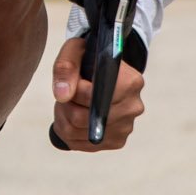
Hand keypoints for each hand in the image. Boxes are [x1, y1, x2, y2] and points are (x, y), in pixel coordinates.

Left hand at [49, 34, 144, 151]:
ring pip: (76, 132)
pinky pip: (80, 144)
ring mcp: (126, 127)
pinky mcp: (117, 141)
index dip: (73, 91)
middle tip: (67, 92)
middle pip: (82, 118)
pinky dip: (70, 132)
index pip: (92, 96)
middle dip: (65, 105)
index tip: (72, 82)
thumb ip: (67, 67)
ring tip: (70, 102)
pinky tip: (74, 116)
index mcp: (130, 82)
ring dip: (64, 118)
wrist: (106, 70)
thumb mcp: (76, 50)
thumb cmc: (90, 58)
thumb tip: (62, 95)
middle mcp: (133, 107)